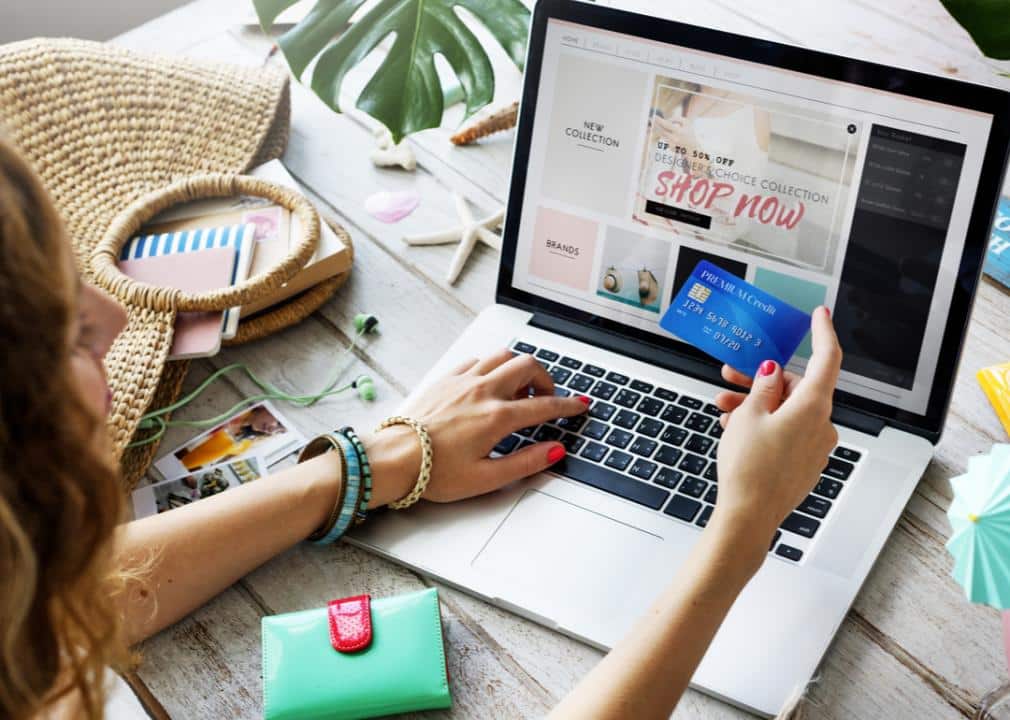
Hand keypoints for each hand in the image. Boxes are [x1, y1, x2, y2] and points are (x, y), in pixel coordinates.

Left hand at [364, 349, 589, 505]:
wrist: (393, 458)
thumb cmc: (434, 472)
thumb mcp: (486, 478)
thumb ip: (526, 462)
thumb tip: (554, 451)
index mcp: (496, 418)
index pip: (544, 406)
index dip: (568, 406)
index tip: (579, 406)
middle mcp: (482, 391)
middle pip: (527, 366)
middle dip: (546, 379)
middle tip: (546, 398)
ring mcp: (462, 381)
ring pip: (502, 356)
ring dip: (519, 368)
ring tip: (519, 390)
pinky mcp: (445, 379)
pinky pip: (477, 360)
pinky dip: (492, 367)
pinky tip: (489, 384)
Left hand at [650, 116, 708, 177]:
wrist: (693, 147)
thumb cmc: (690, 132)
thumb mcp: (686, 122)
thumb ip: (677, 119)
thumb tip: (667, 120)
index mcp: (679, 131)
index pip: (667, 125)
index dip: (660, 121)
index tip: (654, 116)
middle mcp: (674, 139)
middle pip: (661, 130)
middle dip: (656, 124)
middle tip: (651, 119)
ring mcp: (671, 144)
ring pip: (663, 134)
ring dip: (660, 129)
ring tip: (662, 127)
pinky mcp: (670, 148)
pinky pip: (666, 138)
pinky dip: (667, 135)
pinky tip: (674, 138)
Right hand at [709, 307, 841, 554]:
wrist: (748, 516)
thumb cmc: (750, 468)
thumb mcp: (749, 416)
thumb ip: (764, 387)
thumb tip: (773, 373)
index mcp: (813, 407)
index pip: (826, 359)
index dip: (823, 333)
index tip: (820, 315)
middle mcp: (821, 425)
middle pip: (796, 388)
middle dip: (762, 380)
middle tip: (731, 374)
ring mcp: (814, 447)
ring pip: (787, 412)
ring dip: (756, 405)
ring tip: (723, 408)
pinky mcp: (803, 464)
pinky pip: (786, 433)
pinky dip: (764, 425)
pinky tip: (735, 430)